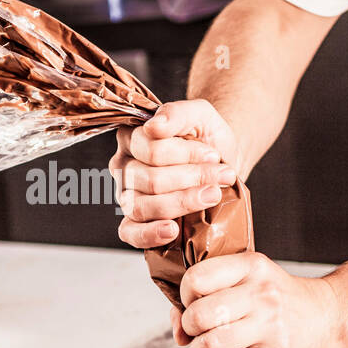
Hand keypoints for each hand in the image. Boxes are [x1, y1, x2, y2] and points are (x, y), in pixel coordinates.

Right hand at [112, 99, 242, 249]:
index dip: (186, 155)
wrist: (222, 164)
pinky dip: (150, 234)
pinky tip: (173, 230)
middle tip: (224, 175)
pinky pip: (130, 233)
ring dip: (184, 203)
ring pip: (143, 206)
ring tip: (213, 195)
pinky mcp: (136, 221)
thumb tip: (154, 126)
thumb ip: (178, 113)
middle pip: (151, 180)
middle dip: (193, 179)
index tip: (214, 155)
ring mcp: (127, 196)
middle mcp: (124, 167)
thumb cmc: (207, 138)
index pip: (151, 150)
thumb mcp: (201, 115)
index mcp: (132, 138)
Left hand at [177, 252, 342, 347]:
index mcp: (252, 267)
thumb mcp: (252, 279)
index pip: (196, 279)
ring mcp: (271, 328)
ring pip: (210, 345)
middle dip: (189, 328)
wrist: (330, 317)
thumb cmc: (282, 299)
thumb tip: (177, 330)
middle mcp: (262, 295)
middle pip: (199, 315)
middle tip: (199, 331)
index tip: (195, 303)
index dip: (185, 296)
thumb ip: (210, 293)